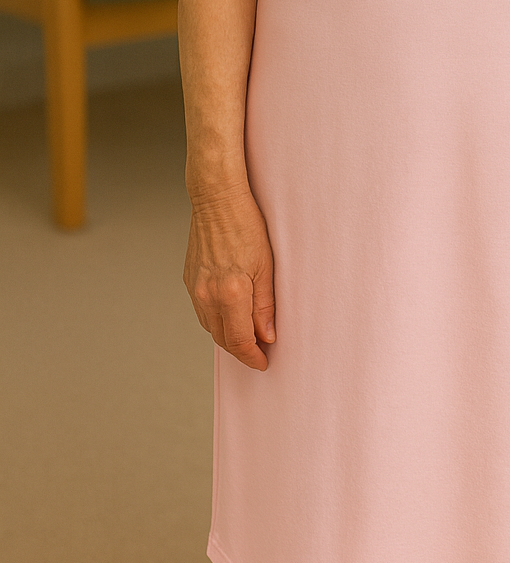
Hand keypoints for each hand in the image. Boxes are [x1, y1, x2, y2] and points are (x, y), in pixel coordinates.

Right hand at [183, 182, 275, 369]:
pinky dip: (216, 319)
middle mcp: (208, 295)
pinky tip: (230, 314)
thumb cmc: (246, 226)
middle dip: (241, 349)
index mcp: (230, 294)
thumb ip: (265, 305)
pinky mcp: (189, 280)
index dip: (252, 356)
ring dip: (228, 335)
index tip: (263, 362)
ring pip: (211, 326)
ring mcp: (195, 288)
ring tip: (247, 335)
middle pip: (223, 338)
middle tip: (259, 351)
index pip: (240, 340)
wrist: (217, 200)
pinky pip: (202, 310)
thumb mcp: (266, 266)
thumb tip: (267, 335)